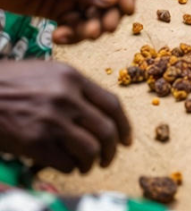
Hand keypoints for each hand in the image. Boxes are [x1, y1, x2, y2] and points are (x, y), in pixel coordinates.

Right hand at [0, 60, 130, 172]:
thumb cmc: (14, 82)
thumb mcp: (51, 72)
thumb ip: (76, 89)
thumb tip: (99, 113)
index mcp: (73, 78)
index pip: (112, 104)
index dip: (124, 126)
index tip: (126, 139)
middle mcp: (67, 98)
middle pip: (107, 131)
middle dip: (112, 150)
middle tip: (108, 158)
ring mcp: (52, 121)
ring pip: (90, 151)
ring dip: (91, 162)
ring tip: (85, 164)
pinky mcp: (36, 143)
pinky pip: (66, 164)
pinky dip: (70, 168)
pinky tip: (64, 163)